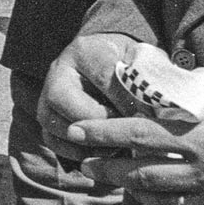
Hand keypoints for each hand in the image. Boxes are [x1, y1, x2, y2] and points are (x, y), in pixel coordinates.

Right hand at [37, 32, 144, 162]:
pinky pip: (52, 141)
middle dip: (99, 122)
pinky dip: (78, 152)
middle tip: (126, 132)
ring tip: (118, 145)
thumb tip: (157, 113)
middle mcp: (58, 71)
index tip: (148, 116)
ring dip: (89, 141)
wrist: (109, 62)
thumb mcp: (141, 64)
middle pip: (63, 99)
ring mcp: (46, 95)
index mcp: (86, 51)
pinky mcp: (46, 117)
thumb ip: (147, 83)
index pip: (102, 76)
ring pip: (55, 124)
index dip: (126, 100)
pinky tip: (104, 151)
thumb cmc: (130, 64)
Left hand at [73, 87, 203, 204]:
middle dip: (108, 167)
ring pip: (161, 199)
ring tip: (118, 180)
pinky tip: (163, 203)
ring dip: (135, 189)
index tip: (76, 132)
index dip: (103, 132)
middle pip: (141, 172)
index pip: (140, 133)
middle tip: (86, 162)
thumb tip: (191, 99)